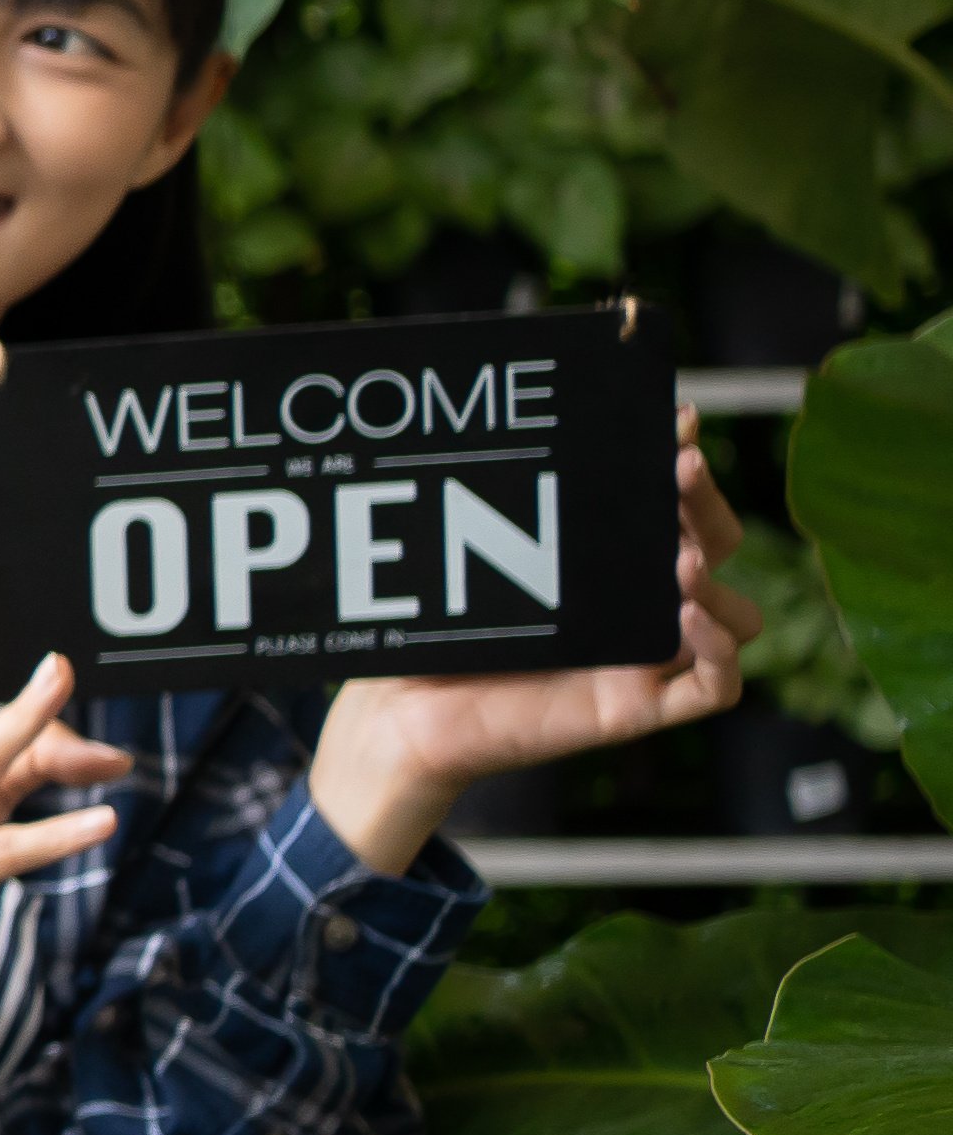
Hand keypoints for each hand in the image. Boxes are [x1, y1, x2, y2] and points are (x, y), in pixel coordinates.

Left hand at [308, 418, 760, 875]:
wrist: (398, 710)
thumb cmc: (432, 624)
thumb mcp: (468, 551)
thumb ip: (515, 498)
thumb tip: (553, 424)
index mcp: (610, 561)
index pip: (678, 507)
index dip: (685, 470)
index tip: (674, 423)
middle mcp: (638, 605)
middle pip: (716, 548)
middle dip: (706, 506)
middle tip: (680, 469)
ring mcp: (644, 657)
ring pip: (736, 617)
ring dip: (719, 584)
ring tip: (678, 562)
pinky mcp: (634, 709)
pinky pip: (714, 688)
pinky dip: (720, 653)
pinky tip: (689, 619)